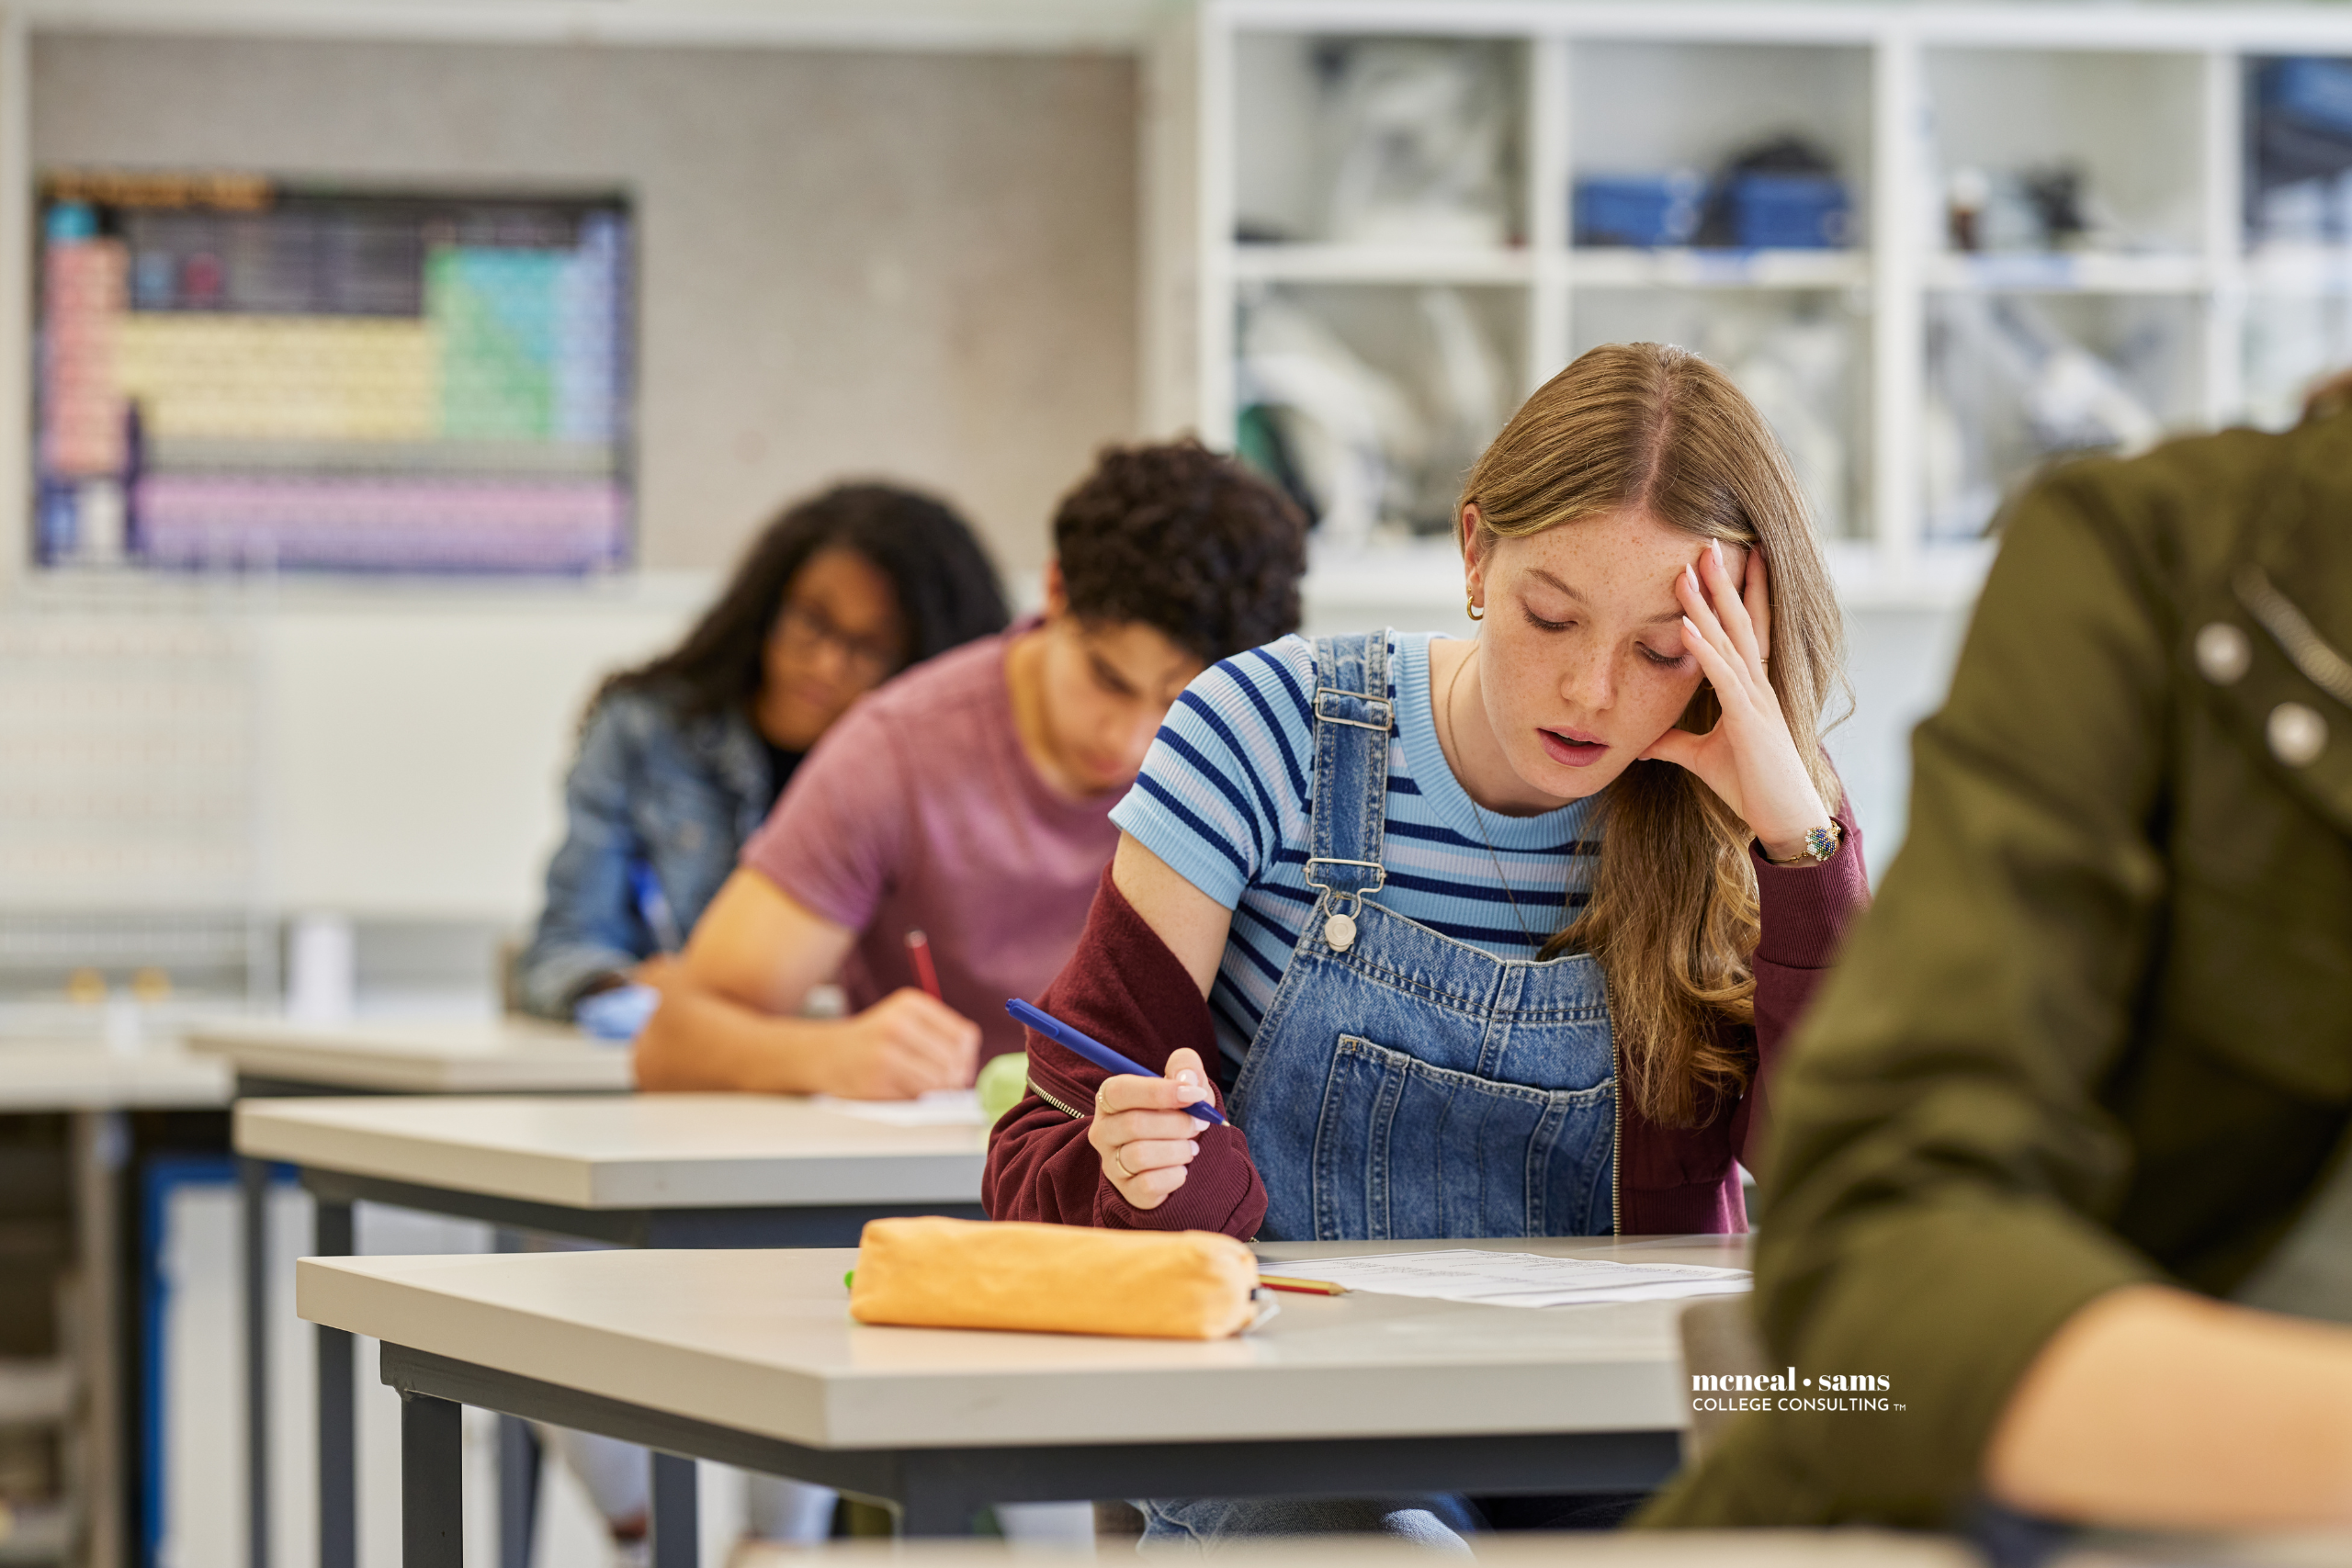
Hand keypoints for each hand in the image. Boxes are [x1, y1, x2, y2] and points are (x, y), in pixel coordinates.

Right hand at [817, 987, 979, 1098]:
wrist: (827, 1053)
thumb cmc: (875, 1038)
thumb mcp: (905, 1018)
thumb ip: (939, 1033)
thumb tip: (968, 1066)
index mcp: (911, 1004)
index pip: (963, 1036)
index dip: (967, 1057)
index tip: (959, 1065)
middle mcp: (898, 1025)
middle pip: (953, 1061)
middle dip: (955, 1077)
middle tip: (946, 1083)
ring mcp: (885, 1054)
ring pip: (938, 1081)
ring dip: (939, 1091)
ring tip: (927, 1087)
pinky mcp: (876, 1081)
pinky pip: (916, 1097)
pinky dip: (918, 1099)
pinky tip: (906, 1090)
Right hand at [1088, 1047, 1218, 1210]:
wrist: (1186, 1156)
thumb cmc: (1180, 1113)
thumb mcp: (1187, 1084)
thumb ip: (1186, 1068)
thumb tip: (1187, 1078)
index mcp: (1110, 1099)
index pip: (1120, 1091)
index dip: (1158, 1091)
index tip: (1195, 1094)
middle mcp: (1103, 1131)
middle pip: (1133, 1124)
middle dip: (1177, 1123)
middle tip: (1200, 1124)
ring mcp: (1111, 1164)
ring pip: (1139, 1155)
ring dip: (1177, 1150)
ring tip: (1192, 1148)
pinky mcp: (1126, 1191)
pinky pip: (1147, 1185)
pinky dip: (1174, 1176)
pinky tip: (1182, 1170)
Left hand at [1641, 539, 1832, 861]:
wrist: (1783, 818)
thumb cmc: (1751, 787)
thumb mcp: (1702, 758)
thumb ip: (1675, 743)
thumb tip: (1643, 743)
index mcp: (1749, 688)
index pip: (1741, 630)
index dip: (1734, 594)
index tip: (1721, 562)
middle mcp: (1757, 684)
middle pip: (1737, 622)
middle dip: (1722, 582)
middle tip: (1707, 542)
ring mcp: (1756, 699)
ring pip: (1729, 641)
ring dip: (1707, 606)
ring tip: (1688, 571)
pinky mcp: (1750, 720)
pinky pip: (1723, 678)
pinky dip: (1704, 651)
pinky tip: (1686, 627)